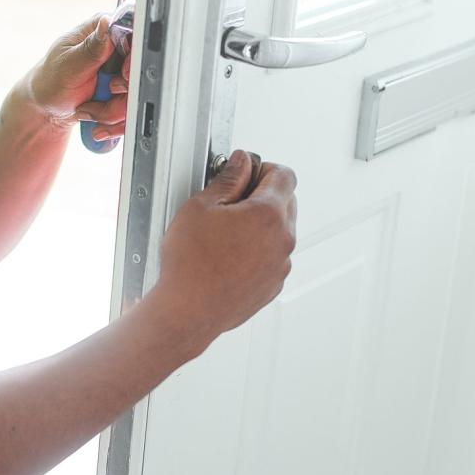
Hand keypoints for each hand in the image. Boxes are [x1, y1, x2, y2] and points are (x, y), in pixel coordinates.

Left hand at [20, 11, 131, 139]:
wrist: (47, 108)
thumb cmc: (50, 82)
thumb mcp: (69, 65)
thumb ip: (92, 47)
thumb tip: (107, 23)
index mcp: (102, 30)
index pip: (135, 34)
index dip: (135, 57)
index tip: (123, 75)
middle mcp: (115, 48)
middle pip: (141, 69)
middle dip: (121, 94)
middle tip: (103, 96)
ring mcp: (120, 71)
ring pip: (137, 94)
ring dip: (113, 112)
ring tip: (88, 111)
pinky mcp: (123, 91)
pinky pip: (132, 109)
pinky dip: (114, 121)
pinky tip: (95, 120)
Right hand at [149, 150, 297, 345]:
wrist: (188, 311)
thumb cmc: (190, 264)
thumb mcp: (201, 207)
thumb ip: (228, 178)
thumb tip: (242, 162)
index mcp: (269, 214)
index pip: (284, 175)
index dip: (264, 168)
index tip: (246, 174)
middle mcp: (283, 239)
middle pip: (286, 201)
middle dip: (263, 195)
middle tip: (230, 204)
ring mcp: (280, 265)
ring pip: (280, 230)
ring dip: (260, 225)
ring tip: (225, 234)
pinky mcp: (273, 284)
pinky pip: (273, 256)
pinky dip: (258, 250)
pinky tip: (229, 256)